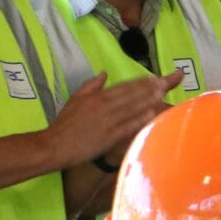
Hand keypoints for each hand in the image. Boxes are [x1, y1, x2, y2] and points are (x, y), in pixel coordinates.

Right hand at [50, 71, 178, 167]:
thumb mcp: (75, 99)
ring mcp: (107, 121)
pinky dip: (139, 119)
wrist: (54, 145)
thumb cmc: (64, 124)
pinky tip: (152, 113)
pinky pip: (127, 126)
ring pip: (131, 108)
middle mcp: (103, 106)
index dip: (140, 82)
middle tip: (166, 82)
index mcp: (96, 97)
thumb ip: (91, 86)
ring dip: (148, 99)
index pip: (123, 87)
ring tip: (163, 93)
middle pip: (130, 95)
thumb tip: (104, 73)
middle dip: (149, 88)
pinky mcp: (109, 136)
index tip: (154, 78)